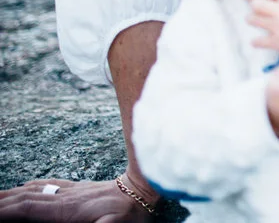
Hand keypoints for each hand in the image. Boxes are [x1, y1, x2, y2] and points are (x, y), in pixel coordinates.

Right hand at [0, 174, 156, 222]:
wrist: (144, 188)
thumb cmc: (130, 213)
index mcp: (65, 210)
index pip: (27, 209)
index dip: (6, 211)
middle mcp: (63, 197)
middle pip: (24, 199)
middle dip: (2, 202)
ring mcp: (70, 191)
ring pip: (33, 190)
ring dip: (11, 193)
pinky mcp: (78, 188)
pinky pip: (48, 185)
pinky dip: (30, 187)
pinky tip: (25, 186)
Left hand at [248, 0, 278, 51]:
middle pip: (255, 2)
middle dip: (257, 4)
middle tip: (261, 8)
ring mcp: (277, 27)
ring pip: (251, 19)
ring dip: (254, 20)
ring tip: (259, 21)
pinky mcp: (277, 42)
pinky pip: (258, 41)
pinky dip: (257, 42)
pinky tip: (259, 40)